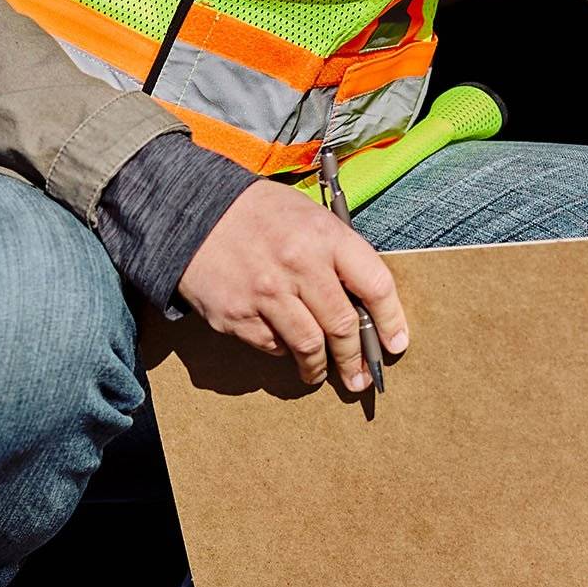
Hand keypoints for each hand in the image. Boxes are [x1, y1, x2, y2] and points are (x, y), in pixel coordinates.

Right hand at [177, 178, 410, 393]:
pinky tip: (282, 343)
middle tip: (361, 376)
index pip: (375, 285)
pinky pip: (272, 346)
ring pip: (309, 347)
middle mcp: (298, 266)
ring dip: (320, 367)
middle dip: (356, 358)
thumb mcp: (309, 216)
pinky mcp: (236, 315)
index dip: (391, 320)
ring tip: (321, 373)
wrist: (192, 210)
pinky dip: (282, 350)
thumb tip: (367, 305)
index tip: (395, 344)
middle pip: (342, 327)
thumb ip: (338, 256)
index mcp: (324, 236)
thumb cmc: (260, 213)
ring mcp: (265, 293)